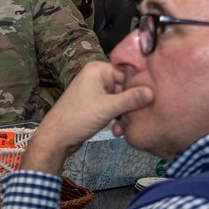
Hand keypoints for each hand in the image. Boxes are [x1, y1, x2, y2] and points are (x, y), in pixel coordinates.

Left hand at [22, 62, 152, 174]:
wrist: (56, 138)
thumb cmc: (77, 119)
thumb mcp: (107, 108)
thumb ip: (131, 99)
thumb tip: (153, 92)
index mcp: (98, 69)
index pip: (128, 73)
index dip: (139, 87)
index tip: (151, 99)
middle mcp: (97, 76)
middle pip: (125, 87)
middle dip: (131, 105)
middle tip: (134, 119)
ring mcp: (95, 90)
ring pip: (120, 99)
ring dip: (124, 114)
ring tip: (122, 128)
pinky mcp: (95, 103)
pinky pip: (113, 107)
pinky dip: (117, 118)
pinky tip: (117, 130)